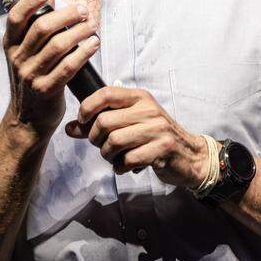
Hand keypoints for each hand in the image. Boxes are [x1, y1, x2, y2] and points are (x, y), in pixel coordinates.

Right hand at [3, 0, 99, 139]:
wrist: (27, 119)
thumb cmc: (31, 79)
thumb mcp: (24, 54)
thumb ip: (34, 28)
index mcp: (10, 45)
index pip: (15, 18)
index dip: (30, 1)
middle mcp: (17, 59)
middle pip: (42, 29)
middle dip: (66, 15)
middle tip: (83, 10)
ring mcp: (30, 75)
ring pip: (58, 46)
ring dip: (79, 32)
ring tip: (92, 25)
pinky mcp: (46, 90)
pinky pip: (68, 67)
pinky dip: (83, 53)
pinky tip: (93, 44)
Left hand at [66, 85, 208, 187]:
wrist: (190, 155)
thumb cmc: (155, 137)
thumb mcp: (131, 123)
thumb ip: (100, 124)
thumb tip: (70, 128)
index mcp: (139, 98)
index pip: (106, 93)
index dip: (87, 108)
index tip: (82, 121)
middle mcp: (148, 110)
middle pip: (104, 122)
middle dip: (95, 139)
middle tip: (101, 146)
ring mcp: (157, 129)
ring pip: (113, 142)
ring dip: (107, 155)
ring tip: (114, 157)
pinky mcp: (162, 149)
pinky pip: (127, 160)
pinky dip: (120, 167)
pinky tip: (125, 166)